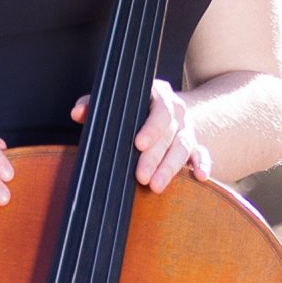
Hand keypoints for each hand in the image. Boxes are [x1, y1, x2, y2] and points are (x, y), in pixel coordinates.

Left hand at [71, 79, 212, 192]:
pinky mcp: (195, 144)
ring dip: (171, 168)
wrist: (165, 107)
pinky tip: (200, 177)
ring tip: (156, 187)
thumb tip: (78, 113)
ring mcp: (187, 128)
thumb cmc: (132, 108)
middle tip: (142, 177)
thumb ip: (95, 105)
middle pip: (169, 134)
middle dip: (155, 157)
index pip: (160, 110)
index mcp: (158, 95)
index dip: (151, 128)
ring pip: (183, 147)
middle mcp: (176, 111)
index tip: (138, 144)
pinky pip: (203, 153)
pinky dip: (203, 164)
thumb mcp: (115, 102)